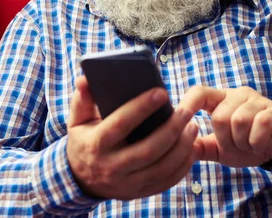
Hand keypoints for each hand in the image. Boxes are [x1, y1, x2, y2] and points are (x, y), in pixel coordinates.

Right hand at [66, 76, 198, 199]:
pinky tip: (192, 147)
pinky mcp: (140, 192)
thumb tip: (85, 79)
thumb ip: (82, 99)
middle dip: (171, 129)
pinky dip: (183, 165)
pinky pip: (167, 181)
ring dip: (182, 147)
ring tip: (193, 126)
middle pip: (147, 150)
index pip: (120, 124)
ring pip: (161, 167)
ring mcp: (127, 184)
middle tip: (186, 111)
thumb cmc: (85, 140)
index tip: (161, 92)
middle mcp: (111, 168)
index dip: (141, 108)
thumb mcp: (78, 120)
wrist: (81, 179)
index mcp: (95, 145)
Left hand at [179, 86, 271, 167]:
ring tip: (250, 144)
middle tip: (238, 145)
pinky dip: (257, 143)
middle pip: (219, 117)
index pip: (199, 92)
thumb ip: (201, 147)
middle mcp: (238, 95)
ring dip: (243, 143)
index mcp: (221, 100)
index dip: (188, 104)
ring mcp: (257, 101)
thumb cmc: (249, 144)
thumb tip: (178, 148)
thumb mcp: (221, 149)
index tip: (179, 119)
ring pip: (238, 122)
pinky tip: (260, 145)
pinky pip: (259, 126)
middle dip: (226, 140)